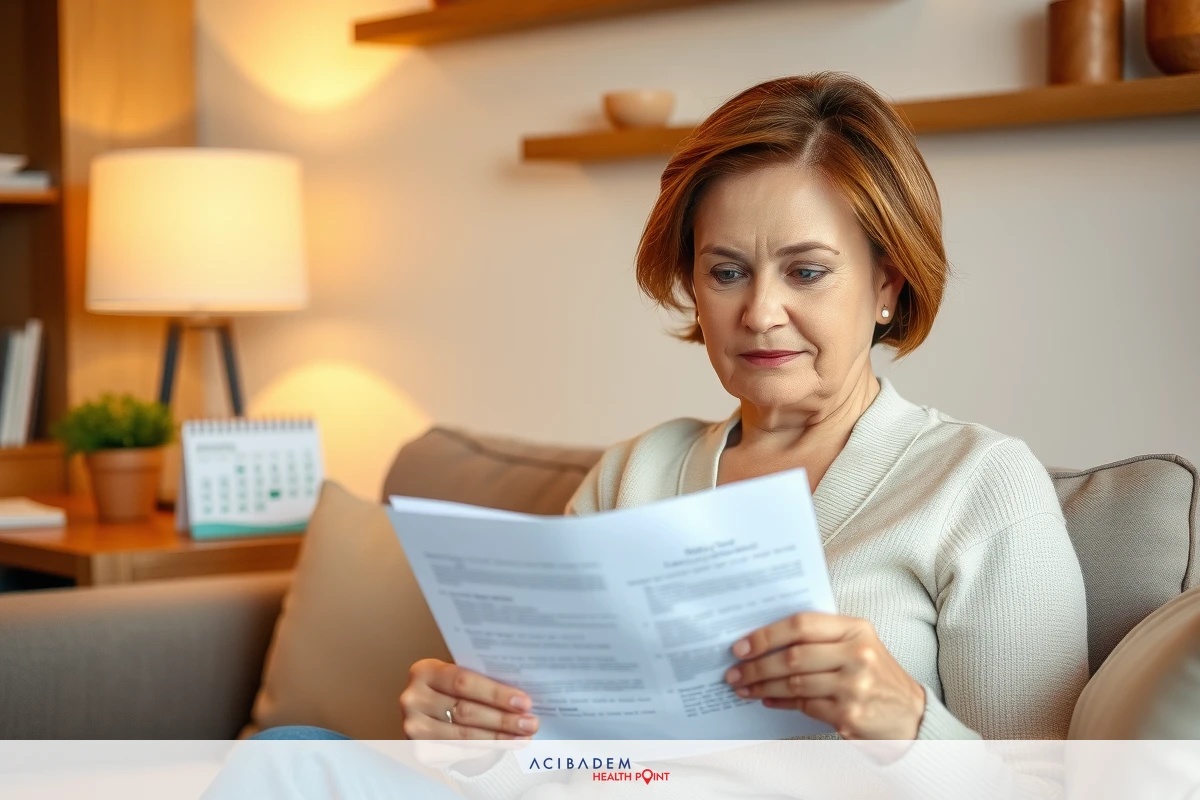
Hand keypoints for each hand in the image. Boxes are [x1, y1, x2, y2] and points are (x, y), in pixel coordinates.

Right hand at [400, 658, 539, 739]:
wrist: (427, 713)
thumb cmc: (450, 690)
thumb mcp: (458, 677)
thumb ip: (482, 680)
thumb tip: (522, 696)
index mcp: (424, 671)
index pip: (464, 681)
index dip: (496, 693)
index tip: (524, 702)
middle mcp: (413, 698)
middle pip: (465, 710)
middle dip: (503, 718)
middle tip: (530, 722)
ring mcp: (412, 726)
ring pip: (463, 735)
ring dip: (499, 737)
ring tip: (524, 736)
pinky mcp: (418, 749)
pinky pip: (457, 752)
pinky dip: (485, 749)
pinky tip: (505, 745)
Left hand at [724, 612, 925, 739]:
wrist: (911, 715)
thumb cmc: (876, 676)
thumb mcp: (857, 645)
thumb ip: (821, 638)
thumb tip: (765, 640)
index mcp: (856, 629)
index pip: (801, 625)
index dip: (766, 635)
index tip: (741, 645)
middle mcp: (856, 654)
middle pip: (792, 656)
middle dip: (756, 666)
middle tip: (734, 671)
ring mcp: (853, 686)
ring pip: (793, 684)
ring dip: (762, 687)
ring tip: (743, 687)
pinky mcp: (848, 714)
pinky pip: (803, 706)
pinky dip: (780, 703)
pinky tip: (767, 700)